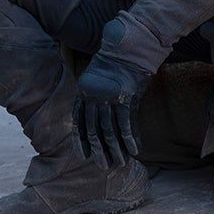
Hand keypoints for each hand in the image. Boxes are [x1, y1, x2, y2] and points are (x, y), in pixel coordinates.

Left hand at [74, 20, 153, 169]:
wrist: (127, 47)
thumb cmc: (115, 63)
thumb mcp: (100, 79)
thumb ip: (97, 97)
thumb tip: (98, 116)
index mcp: (84, 92)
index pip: (79, 121)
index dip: (81, 140)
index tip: (83, 156)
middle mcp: (93, 96)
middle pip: (93, 129)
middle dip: (99, 150)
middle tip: (102, 166)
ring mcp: (109, 97)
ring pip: (109, 129)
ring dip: (116, 149)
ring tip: (120, 163)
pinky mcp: (125, 97)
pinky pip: (126, 123)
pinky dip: (130, 138)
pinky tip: (135, 150)